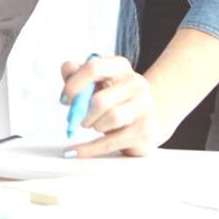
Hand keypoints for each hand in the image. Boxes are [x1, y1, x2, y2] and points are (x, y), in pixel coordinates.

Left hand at [59, 55, 178, 158]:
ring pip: (110, 119)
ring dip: (94, 125)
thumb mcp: (99, 81)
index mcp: (121, 67)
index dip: (73, 85)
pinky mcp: (144, 133)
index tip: (65, 99)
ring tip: (96, 125)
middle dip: (83, 113)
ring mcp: (144, 109)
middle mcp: (136, 84)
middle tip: (80, 118)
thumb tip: (68, 70)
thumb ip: (78, 73)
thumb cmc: (118, 98)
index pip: (93, 68)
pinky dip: (87, 149)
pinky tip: (74, 152)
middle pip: (100, 100)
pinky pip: (109, 143)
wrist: (153, 116)